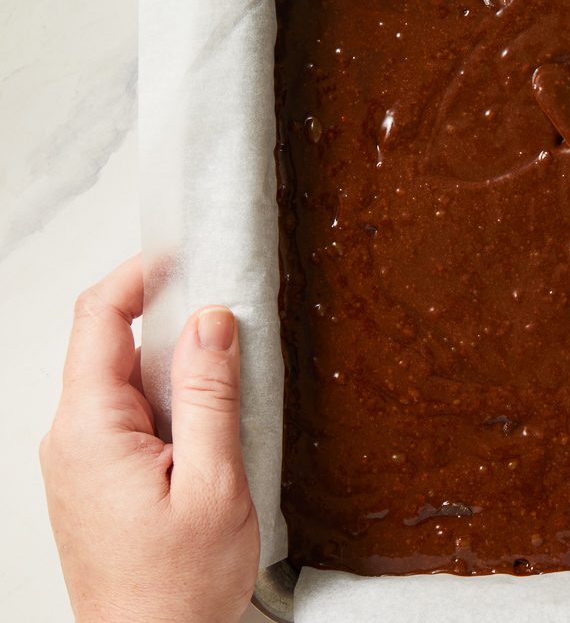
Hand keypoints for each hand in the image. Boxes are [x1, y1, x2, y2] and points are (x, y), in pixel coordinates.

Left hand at [40, 256, 257, 622]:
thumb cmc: (177, 586)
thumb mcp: (213, 483)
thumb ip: (209, 394)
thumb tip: (210, 320)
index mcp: (90, 429)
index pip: (98, 319)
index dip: (139, 274)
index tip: (182, 254)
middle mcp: (70, 438)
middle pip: (110, 345)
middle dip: (169, 321)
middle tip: (229, 318)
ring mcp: (77, 461)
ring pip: (122, 382)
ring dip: (173, 367)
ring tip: (229, 380)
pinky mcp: (93, 480)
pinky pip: (125, 416)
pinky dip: (166, 401)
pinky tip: (206, 425)